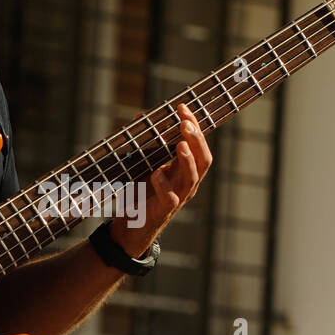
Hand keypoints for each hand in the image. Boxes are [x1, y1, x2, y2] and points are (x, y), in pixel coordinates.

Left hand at [111, 103, 212, 256]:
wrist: (131, 226)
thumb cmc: (141, 193)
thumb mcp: (144, 164)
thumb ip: (146, 143)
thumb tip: (141, 116)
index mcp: (185, 170)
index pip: (198, 145)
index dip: (194, 126)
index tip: (183, 108)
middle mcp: (186, 183)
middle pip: (203, 160)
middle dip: (197, 140)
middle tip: (185, 123)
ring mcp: (178, 197)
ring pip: (192, 178)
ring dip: (187, 160)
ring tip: (181, 144)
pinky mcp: (164, 210)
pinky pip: (170, 197)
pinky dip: (164, 184)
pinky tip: (156, 173)